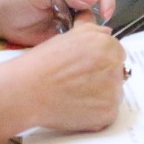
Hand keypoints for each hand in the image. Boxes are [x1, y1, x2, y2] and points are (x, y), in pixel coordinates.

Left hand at [0, 0, 109, 47]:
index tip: (105, 13)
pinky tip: (72, 47)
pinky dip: (79, 45)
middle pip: (98, 11)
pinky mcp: (64, 39)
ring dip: (88, 34)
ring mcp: (70, 23)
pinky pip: (78, 41)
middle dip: (98, 21)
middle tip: (85, 30)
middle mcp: (75, 5)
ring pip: (90, 28)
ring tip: (73, 38)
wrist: (0, 20)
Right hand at [0, 25, 126, 142]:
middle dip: (101, 76)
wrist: (27, 91)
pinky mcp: (108, 113)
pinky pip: (108, 112)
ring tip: (74, 94)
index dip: (99, 60)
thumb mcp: (69, 35)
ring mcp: (113, 91)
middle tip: (78, 81)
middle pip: (116, 72)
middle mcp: (115, 67)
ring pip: (113, 93)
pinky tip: (76, 106)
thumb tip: (106, 30)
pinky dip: (95, 112)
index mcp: (108, 45)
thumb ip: (93, 30)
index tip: (85, 67)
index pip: (116, 53)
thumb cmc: (43, 63)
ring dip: (99, 94)